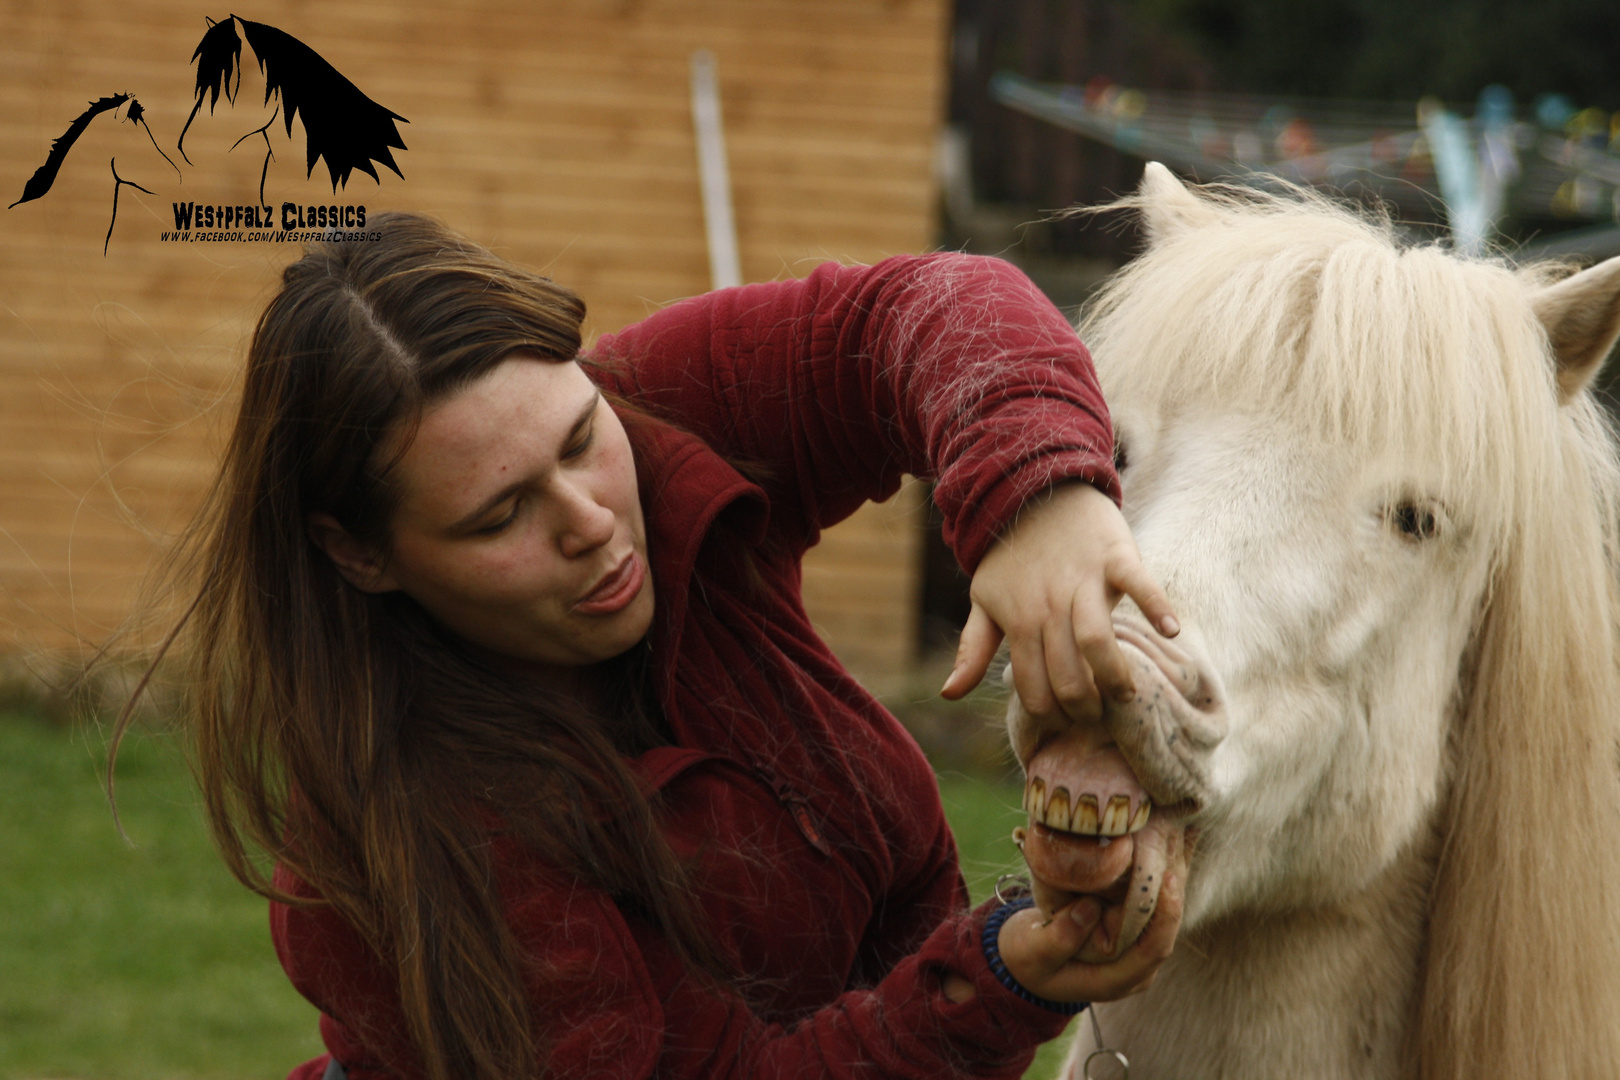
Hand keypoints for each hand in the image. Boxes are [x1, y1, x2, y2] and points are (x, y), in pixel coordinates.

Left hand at [940, 482, 1177, 722]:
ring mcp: (1083, 580)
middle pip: (1067, 674)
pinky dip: (1156, 606)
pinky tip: (1171, 632)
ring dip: (1113, 676)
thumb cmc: (1010, 555)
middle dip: (1084, 707)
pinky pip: (1138, 583)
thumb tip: (948, 694)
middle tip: (1098, 716)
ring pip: (1097, 639)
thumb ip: (972, 649)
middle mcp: (1049, 605)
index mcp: (1019, 622)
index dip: (1052, 714)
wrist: (1033, 488)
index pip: (1034, 688)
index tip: (1068, 722)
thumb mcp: (983, 600)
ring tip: (1126, 695)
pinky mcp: (1114, 555)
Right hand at [996, 840, 1186, 1002]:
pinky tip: (1161, 845)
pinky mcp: (1128, 932)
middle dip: (1172, 889)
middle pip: (1166, 928)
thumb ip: (1058, 939)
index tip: (1169, 878)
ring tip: (1173, 837)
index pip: (1154, 950)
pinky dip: (1154, 878)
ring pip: (1161, 914)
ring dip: (1167, 877)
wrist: (1022, 958)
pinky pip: (1149, 906)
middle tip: (1174, 845)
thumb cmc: (1025, 958)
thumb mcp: (1030, 952)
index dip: (1167, 916)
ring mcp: (1132, 950)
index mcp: (1114, 979)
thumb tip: (1089, 908)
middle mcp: (1133, 968)